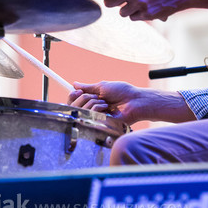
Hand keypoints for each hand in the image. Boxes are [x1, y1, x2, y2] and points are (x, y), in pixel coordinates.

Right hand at [69, 80, 195, 123]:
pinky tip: (108, 109)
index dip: (72, 96)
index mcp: (93, 99)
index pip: (75, 100)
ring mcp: (96, 117)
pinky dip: (98, 109)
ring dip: (94, 102)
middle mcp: (93, 109)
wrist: (135, 101)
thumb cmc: (122, 92)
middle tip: (95, 96)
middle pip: (75, 106)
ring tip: (106, 103)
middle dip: (84, 98)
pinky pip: (91, 115)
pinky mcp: (101, 123)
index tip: (76, 91)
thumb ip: (87, 87)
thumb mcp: (102, 86)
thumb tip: (74, 83)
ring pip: (82, 110)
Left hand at [97, 0, 207, 20]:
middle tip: (119, 0)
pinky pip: (132, 18)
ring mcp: (139, 2)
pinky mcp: (146, 14)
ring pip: (121, 12)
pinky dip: (138, 15)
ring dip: (127, 9)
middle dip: (112, 3)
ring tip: (139, 2)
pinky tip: (147, 8)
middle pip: (108, 3)